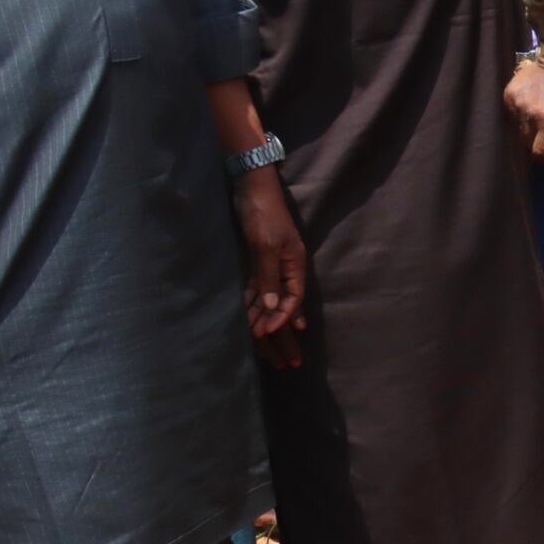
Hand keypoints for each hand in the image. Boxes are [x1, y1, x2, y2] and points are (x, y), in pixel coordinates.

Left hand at [232, 171, 306, 346]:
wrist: (252, 188)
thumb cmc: (263, 214)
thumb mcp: (265, 245)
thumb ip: (268, 276)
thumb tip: (270, 306)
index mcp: (295, 265)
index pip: (292, 299)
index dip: (282, 317)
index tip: (267, 332)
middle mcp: (286, 268)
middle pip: (284, 305)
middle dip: (281, 329)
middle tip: (279, 354)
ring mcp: (273, 265)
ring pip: (269, 299)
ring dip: (264, 319)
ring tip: (260, 343)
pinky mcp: (259, 260)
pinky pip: (257, 288)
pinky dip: (252, 304)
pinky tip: (248, 318)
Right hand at [506, 60, 543, 161]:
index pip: (540, 153)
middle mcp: (531, 115)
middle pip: (527, 142)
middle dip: (537, 140)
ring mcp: (517, 104)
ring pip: (518, 129)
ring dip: (528, 127)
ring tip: (541, 114)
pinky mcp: (508, 94)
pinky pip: (511, 114)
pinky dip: (520, 114)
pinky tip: (531, 104)